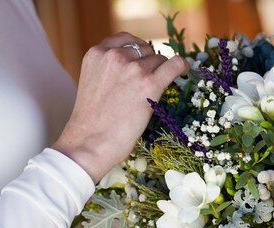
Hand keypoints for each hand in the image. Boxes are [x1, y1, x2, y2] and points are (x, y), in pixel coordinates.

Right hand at [53, 32, 188, 182]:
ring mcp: (133, 68)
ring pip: (159, 60)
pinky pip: (175, 65)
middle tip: (146, 84)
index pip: (125, 40)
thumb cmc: (91, 122)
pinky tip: (185, 72)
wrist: (89, 142)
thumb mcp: (93, 83)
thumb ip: (108, 70)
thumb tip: (135, 68)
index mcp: (97, 53)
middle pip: (145, 50)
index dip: (138, 51)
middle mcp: (115, 55)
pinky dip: (182, 66)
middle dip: (148, 64)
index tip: (143, 61)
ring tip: (155, 90)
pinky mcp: (150, 83)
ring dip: (160, 72)